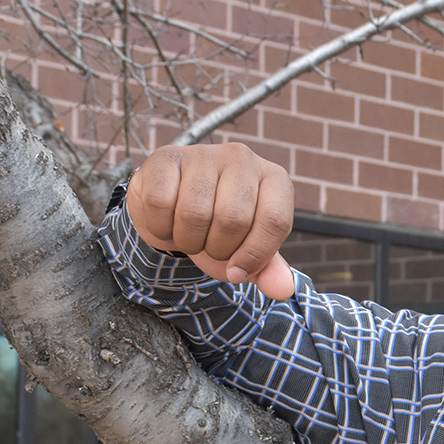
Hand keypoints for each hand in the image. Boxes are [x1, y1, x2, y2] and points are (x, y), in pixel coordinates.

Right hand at [126, 143, 296, 298]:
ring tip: (187, 233)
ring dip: (186, 240)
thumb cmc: (215, 228)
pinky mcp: (166, 156)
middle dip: (216, 248)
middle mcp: (242, 159)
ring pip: (194, 213)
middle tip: (208, 244)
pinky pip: (161, 203)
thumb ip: (267, 269)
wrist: (171, 207)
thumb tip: (283, 289)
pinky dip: (160, 226)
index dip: (254, 255)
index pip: (275, 221)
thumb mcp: (245, 251)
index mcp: (273, 179)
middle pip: (233, 219)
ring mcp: (204, 153)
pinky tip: (165, 220)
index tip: (236, 271)